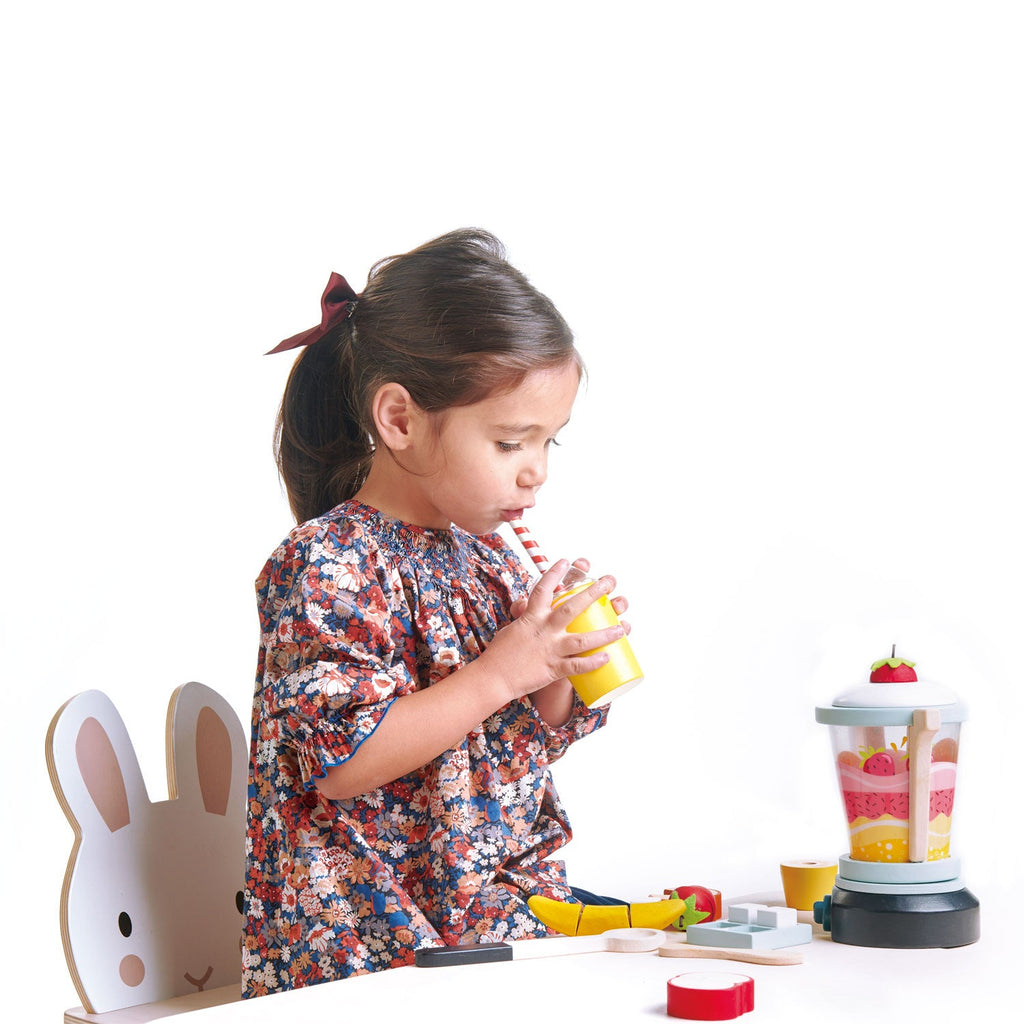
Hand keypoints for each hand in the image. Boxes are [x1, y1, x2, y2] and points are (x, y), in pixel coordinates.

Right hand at [485, 559, 626, 703]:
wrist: (492, 678)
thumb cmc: (499, 653)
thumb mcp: (512, 628)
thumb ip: (524, 616)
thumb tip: (527, 605)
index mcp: (531, 617)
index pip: (544, 588)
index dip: (555, 573)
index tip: (567, 561)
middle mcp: (543, 629)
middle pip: (572, 607)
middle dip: (593, 593)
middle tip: (609, 581)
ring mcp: (550, 649)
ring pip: (583, 639)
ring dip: (605, 633)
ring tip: (622, 627)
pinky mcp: (553, 669)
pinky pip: (577, 665)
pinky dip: (593, 661)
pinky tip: (607, 657)